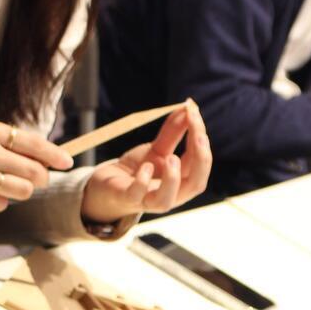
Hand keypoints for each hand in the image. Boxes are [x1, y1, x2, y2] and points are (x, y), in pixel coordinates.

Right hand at [0, 119, 74, 213]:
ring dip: (22, 191)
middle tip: (35, 178)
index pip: (33, 144)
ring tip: (7, 184)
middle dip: (41, 178)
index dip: (55, 155)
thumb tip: (49, 158)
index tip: (68, 162)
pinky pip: (2, 205)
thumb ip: (12, 142)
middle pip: (35, 173)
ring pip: (24, 192)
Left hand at [80, 102, 211, 222]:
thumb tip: (187, 108)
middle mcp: (170, 194)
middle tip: (199, 136)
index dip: (201, 140)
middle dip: (201, 161)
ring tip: (172, 157)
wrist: (109, 186)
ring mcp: (147, 200)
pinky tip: (145, 166)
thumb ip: (173, 132)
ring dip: (172, 179)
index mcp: (181, 181)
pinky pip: (136, 195)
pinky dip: (142, 181)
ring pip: (166, 200)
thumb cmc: (138, 170)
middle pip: (195, 185)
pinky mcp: (127, 198)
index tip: (194, 113)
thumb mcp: (157, 149)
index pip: (199, 163)